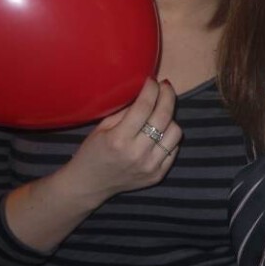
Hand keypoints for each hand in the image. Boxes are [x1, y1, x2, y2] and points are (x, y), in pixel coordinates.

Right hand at [64, 77, 181, 206]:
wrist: (89, 184)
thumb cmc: (93, 152)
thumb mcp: (102, 127)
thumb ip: (125, 111)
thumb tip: (146, 93)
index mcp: (119, 139)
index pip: (144, 106)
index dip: (152, 89)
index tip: (153, 80)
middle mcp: (137, 153)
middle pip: (164, 117)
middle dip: (167, 96)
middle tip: (165, 86)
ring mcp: (150, 166)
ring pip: (175, 133)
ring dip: (170, 118)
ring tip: (160, 113)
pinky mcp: (158, 175)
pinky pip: (174, 149)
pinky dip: (169, 138)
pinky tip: (160, 133)